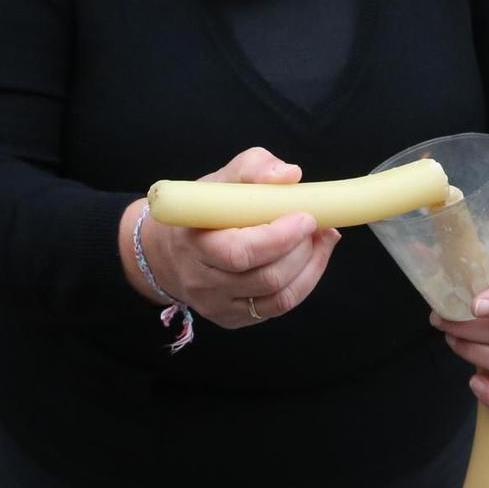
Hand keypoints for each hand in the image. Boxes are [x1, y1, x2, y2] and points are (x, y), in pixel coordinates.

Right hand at [130, 148, 341, 328]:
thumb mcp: (220, 180)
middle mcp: (202, 281)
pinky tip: (312, 258)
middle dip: (302, 250)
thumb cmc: (202, 211)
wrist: (169, 252)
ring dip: (310, 265)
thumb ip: (254, 168)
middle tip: (317, 224)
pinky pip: (278, 307)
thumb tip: (291, 175)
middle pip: (266, 277)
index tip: (306, 216)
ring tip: (320, 238)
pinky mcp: (232, 318)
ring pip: (278, 297)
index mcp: (195, 242)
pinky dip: (305, 281)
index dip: (279, 237)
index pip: (240, 252)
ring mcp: (217, 305)